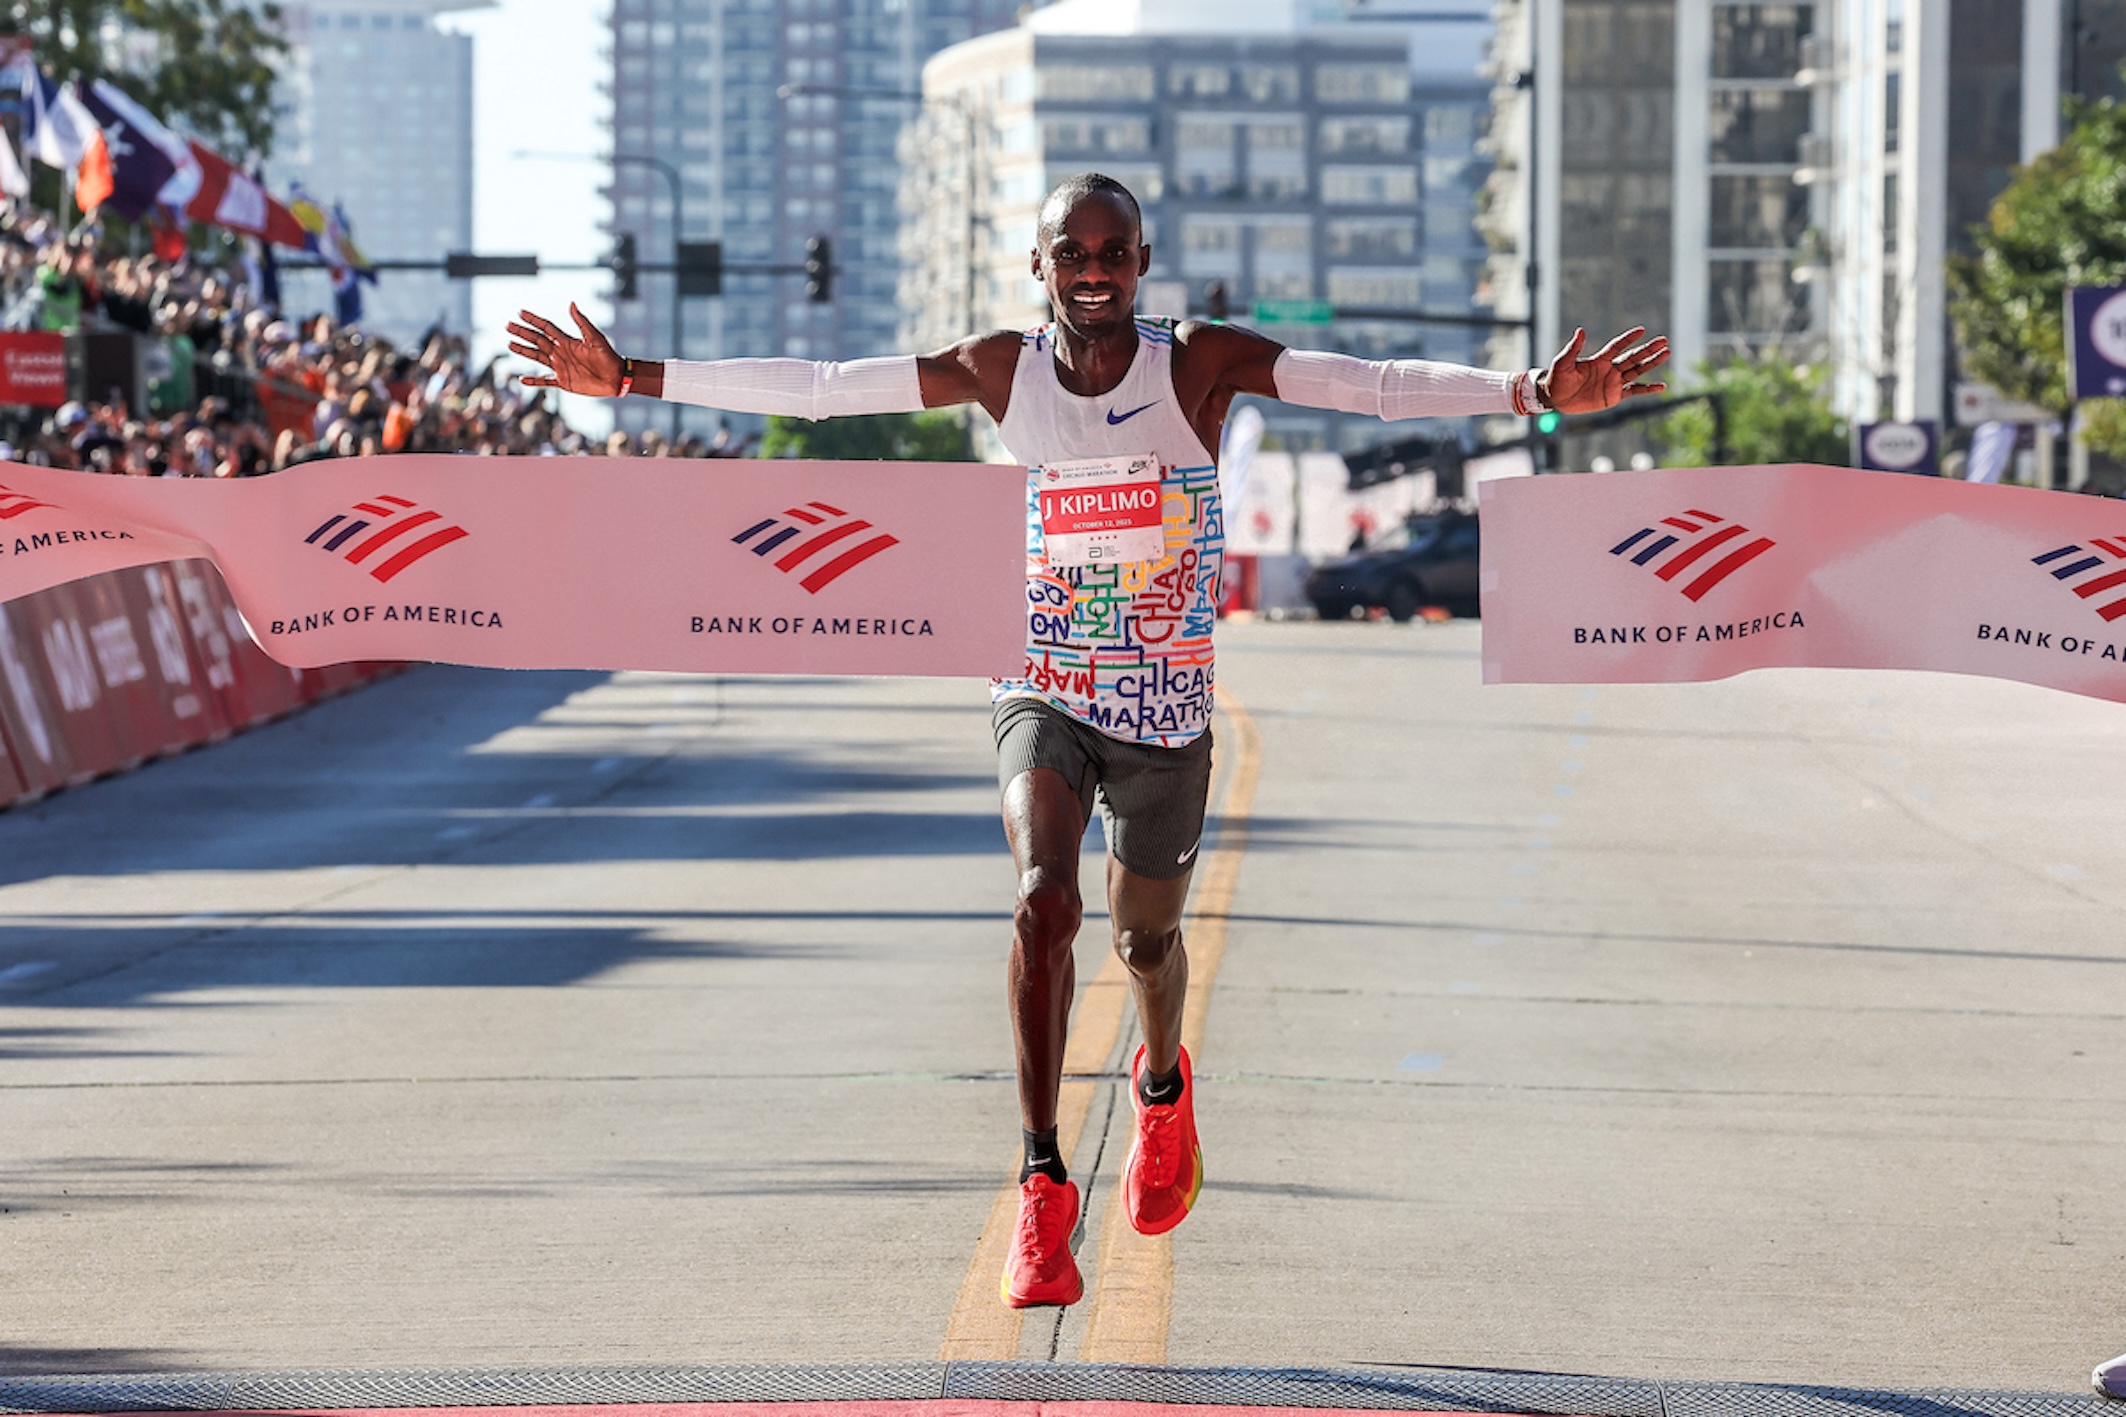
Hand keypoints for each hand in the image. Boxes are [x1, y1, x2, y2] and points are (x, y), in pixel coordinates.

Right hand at [507, 303, 624, 395]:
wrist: (617, 378)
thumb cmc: (608, 357)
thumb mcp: (595, 338)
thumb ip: (582, 322)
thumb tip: (571, 303)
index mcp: (567, 341)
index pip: (546, 327)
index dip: (533, 320)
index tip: (520, 312)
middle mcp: (561, 352)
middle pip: (537, 340)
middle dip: (523, 333)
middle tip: (508, 325)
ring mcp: (561, 367)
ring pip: (537, 357)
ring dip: (524, 351)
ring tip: (510, 344)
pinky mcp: (563, 381)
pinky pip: (545, 381)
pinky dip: (534, 381)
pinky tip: (522, 379)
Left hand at [1538, 326, 1669, 413]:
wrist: (1556, 398)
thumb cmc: (1557, 378)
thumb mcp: (1562, 362)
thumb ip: (1573, 349)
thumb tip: (1580, 330)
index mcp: (1599, 359)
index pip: (1617, 346)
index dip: (1628, 338)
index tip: (1641, 330)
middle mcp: (1610, 368)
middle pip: (1633, 357)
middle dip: (1648, 349)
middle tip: (1663, 341)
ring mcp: (1614, 382)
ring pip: (1637, 371)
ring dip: (1652, 363)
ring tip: (1667, 353)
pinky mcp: (1615, 395)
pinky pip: (1635, 391)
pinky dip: (1648, 389)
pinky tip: (1661, 386)